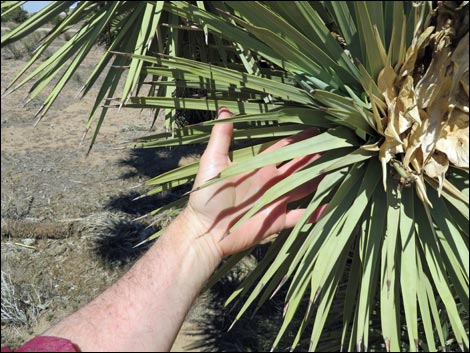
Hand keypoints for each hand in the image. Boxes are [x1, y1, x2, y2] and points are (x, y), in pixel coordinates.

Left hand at [182, 108, 323, 257]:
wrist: (204, 230)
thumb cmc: (206, 197)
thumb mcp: (213, 162)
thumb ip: (221, 138)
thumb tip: (224, 109)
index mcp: (259, 168)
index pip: (284, 148)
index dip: (299, 138)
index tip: (317, 127)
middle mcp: (271, 182)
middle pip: (299, 165)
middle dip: (316, 155)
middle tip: (337, 144)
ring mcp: (276, 202)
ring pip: (304, 187)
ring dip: (319, 179)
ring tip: (340, 168)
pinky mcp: (276, 221)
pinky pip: (299, 217)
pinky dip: (314, 214)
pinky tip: (330, 207)